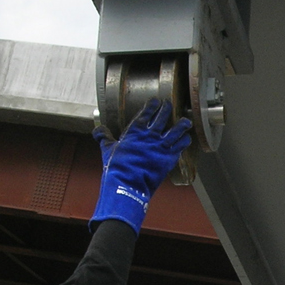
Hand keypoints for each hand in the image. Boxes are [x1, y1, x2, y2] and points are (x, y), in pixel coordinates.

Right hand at [89, 99, 193, 231]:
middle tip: (169, 104)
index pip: (146, 113)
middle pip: (162, 118)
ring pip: (176, 131)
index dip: (152, 106)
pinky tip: (187, 139)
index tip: (156, 101)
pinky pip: (180, 146)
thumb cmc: (117, 167)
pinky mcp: (169, 158)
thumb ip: (104, 137)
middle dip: (166, 109)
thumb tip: (98, 130)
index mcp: (135, 131)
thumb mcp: (107, 149)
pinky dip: (184, 141)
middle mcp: (150, 136)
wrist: (128, 183)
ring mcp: (161, 146)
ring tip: (186, 121)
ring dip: (182, 124)